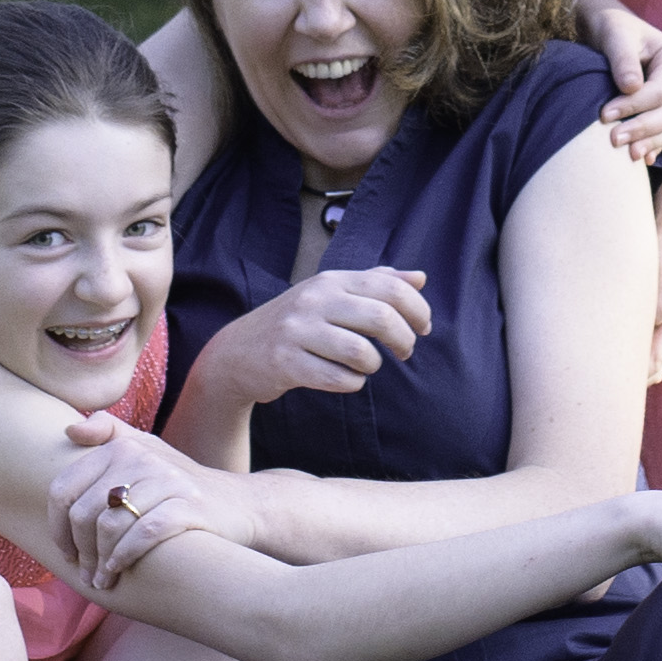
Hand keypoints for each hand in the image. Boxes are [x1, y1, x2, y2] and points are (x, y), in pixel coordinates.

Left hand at [43, 413, 249, 594]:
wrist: (237, 504)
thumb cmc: (177, 484)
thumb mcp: (147, 450)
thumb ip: (108, 434)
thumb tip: (68, 429)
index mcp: (121, 447)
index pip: (63, 488)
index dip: (56, 526)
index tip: (65, 550)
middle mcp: (142, 457)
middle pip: (84, 512)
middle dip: (79, 550)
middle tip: (84, 572)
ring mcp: (167, 480)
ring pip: (110, 525)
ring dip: (99, 561)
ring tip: (101, 580)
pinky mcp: (188, 505)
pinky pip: (142, 534)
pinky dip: (124, 557)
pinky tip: (119, 570)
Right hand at [204, 263, 433, 410]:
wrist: (238, 352)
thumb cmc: (297, 323)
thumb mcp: (331, 294)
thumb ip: (374, 283)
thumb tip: (420, 277)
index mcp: (330, 280)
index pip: (389, 286)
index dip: (417, 309)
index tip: (423, 328)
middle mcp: (314, 299)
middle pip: (381, 318)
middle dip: (404, 341)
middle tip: (405, 352)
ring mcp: (297, 331)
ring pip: (361, 352)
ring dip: (374, 366)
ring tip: (367, 366)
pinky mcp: (286, 363)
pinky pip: (338, 379)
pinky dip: (352, 383)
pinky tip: (346, 379)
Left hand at [576, 0, 661, 166]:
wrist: (611, 33)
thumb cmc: (614, 29)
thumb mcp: (615, 35)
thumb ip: (622, 58)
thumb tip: (631, 87)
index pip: (660, 91)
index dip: (634, 106)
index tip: (604, 114)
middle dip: (641, 128)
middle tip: (612, 139)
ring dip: (647, 142)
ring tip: (624, 153)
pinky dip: (653, 146)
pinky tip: (640, 158)